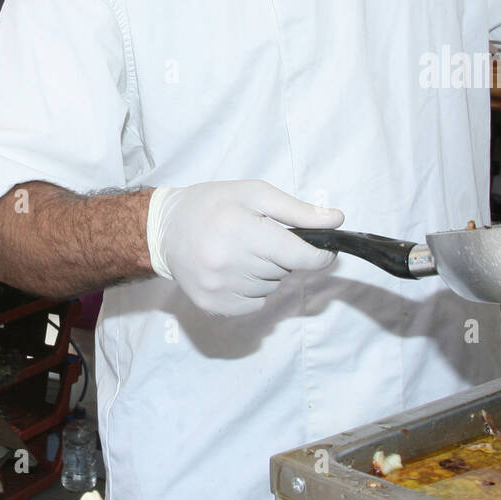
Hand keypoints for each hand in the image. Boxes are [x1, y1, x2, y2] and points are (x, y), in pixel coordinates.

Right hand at [146, 180, 343, 315]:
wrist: (164, 229)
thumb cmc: (213, 204)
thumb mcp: (255, 194)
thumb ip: (298, 210)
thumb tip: (337, 220)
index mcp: (242, 231)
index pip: (299, 256)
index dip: (319, 256)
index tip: (325, 252)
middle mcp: (228, 264)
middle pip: (285, 271)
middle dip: (283, 256)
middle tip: (260, 238)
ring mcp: (219, 288)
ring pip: (270, 288)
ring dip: (266, 273)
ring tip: (242, 252)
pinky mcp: (213, 305)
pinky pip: (254, 304)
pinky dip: (252, 289)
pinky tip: (233, 269)